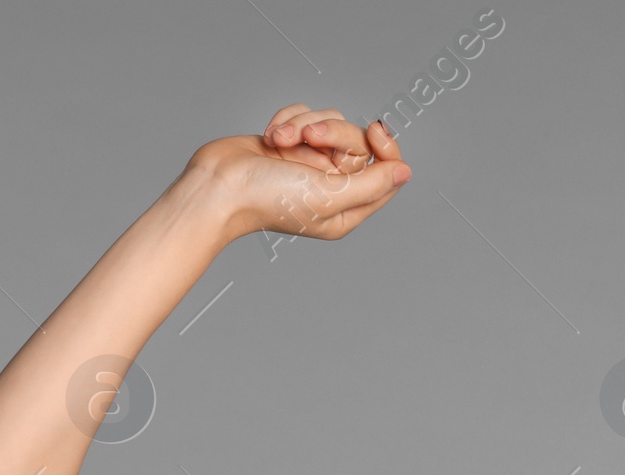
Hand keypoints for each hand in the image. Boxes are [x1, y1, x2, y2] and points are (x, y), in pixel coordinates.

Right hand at [188, 107, 410, 245]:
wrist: (220, 184)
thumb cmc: (269, 198)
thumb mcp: (329, 195)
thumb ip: (371, 185)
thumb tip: (405, 173)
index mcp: (346, 208)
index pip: (385, 171)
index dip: (384, 146)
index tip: (373, 129)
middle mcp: (331, 186)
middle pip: (355, 140)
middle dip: (329, 131)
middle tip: (306, 139)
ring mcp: (310, 164)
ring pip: (328, 123)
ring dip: (302, 125)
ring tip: (278, 142)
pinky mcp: (291, 143)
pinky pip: (304, 115)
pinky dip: (288, 121)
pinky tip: (270, 138)